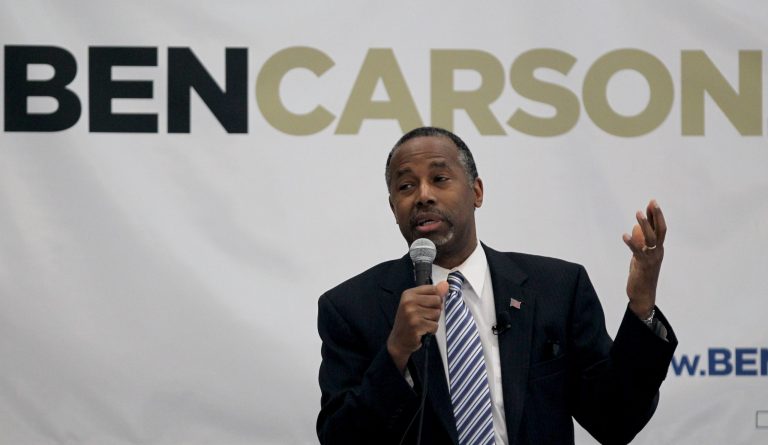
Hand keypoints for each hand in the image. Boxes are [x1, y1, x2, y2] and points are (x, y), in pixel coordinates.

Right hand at [387, 281, 448, 371]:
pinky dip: (431, 330)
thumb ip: (432, 294)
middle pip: (437, 300)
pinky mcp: (416, 325)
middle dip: (435, 310)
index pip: (433, 289)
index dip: (435, 298)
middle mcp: (409, 302)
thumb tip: (445, 284)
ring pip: (437, 313)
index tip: (426, 306)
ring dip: (433, 321)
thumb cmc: (408, 321)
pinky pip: (435, 325)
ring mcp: (412, 314)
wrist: (398, 341)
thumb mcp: (417, 304)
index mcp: (409, 294)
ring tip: (422, 324)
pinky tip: (422, 331)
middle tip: (423, 317)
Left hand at [622, 199, 666, 318]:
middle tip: (652, 202)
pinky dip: (631, 242)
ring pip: (650, 238)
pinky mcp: (642, 265)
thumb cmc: (642, 274)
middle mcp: (658, 252)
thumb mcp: (641, 255)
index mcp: (659, 249)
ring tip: (638, 213)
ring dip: (645, 225)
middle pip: (660, 231)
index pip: (660, 229)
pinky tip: (624, 235)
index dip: (656, 216)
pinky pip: (637, 251)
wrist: (644, 294)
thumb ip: (641, 242)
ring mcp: (651, 258)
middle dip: (656, 216)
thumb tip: (637, 227)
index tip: (652, 203)